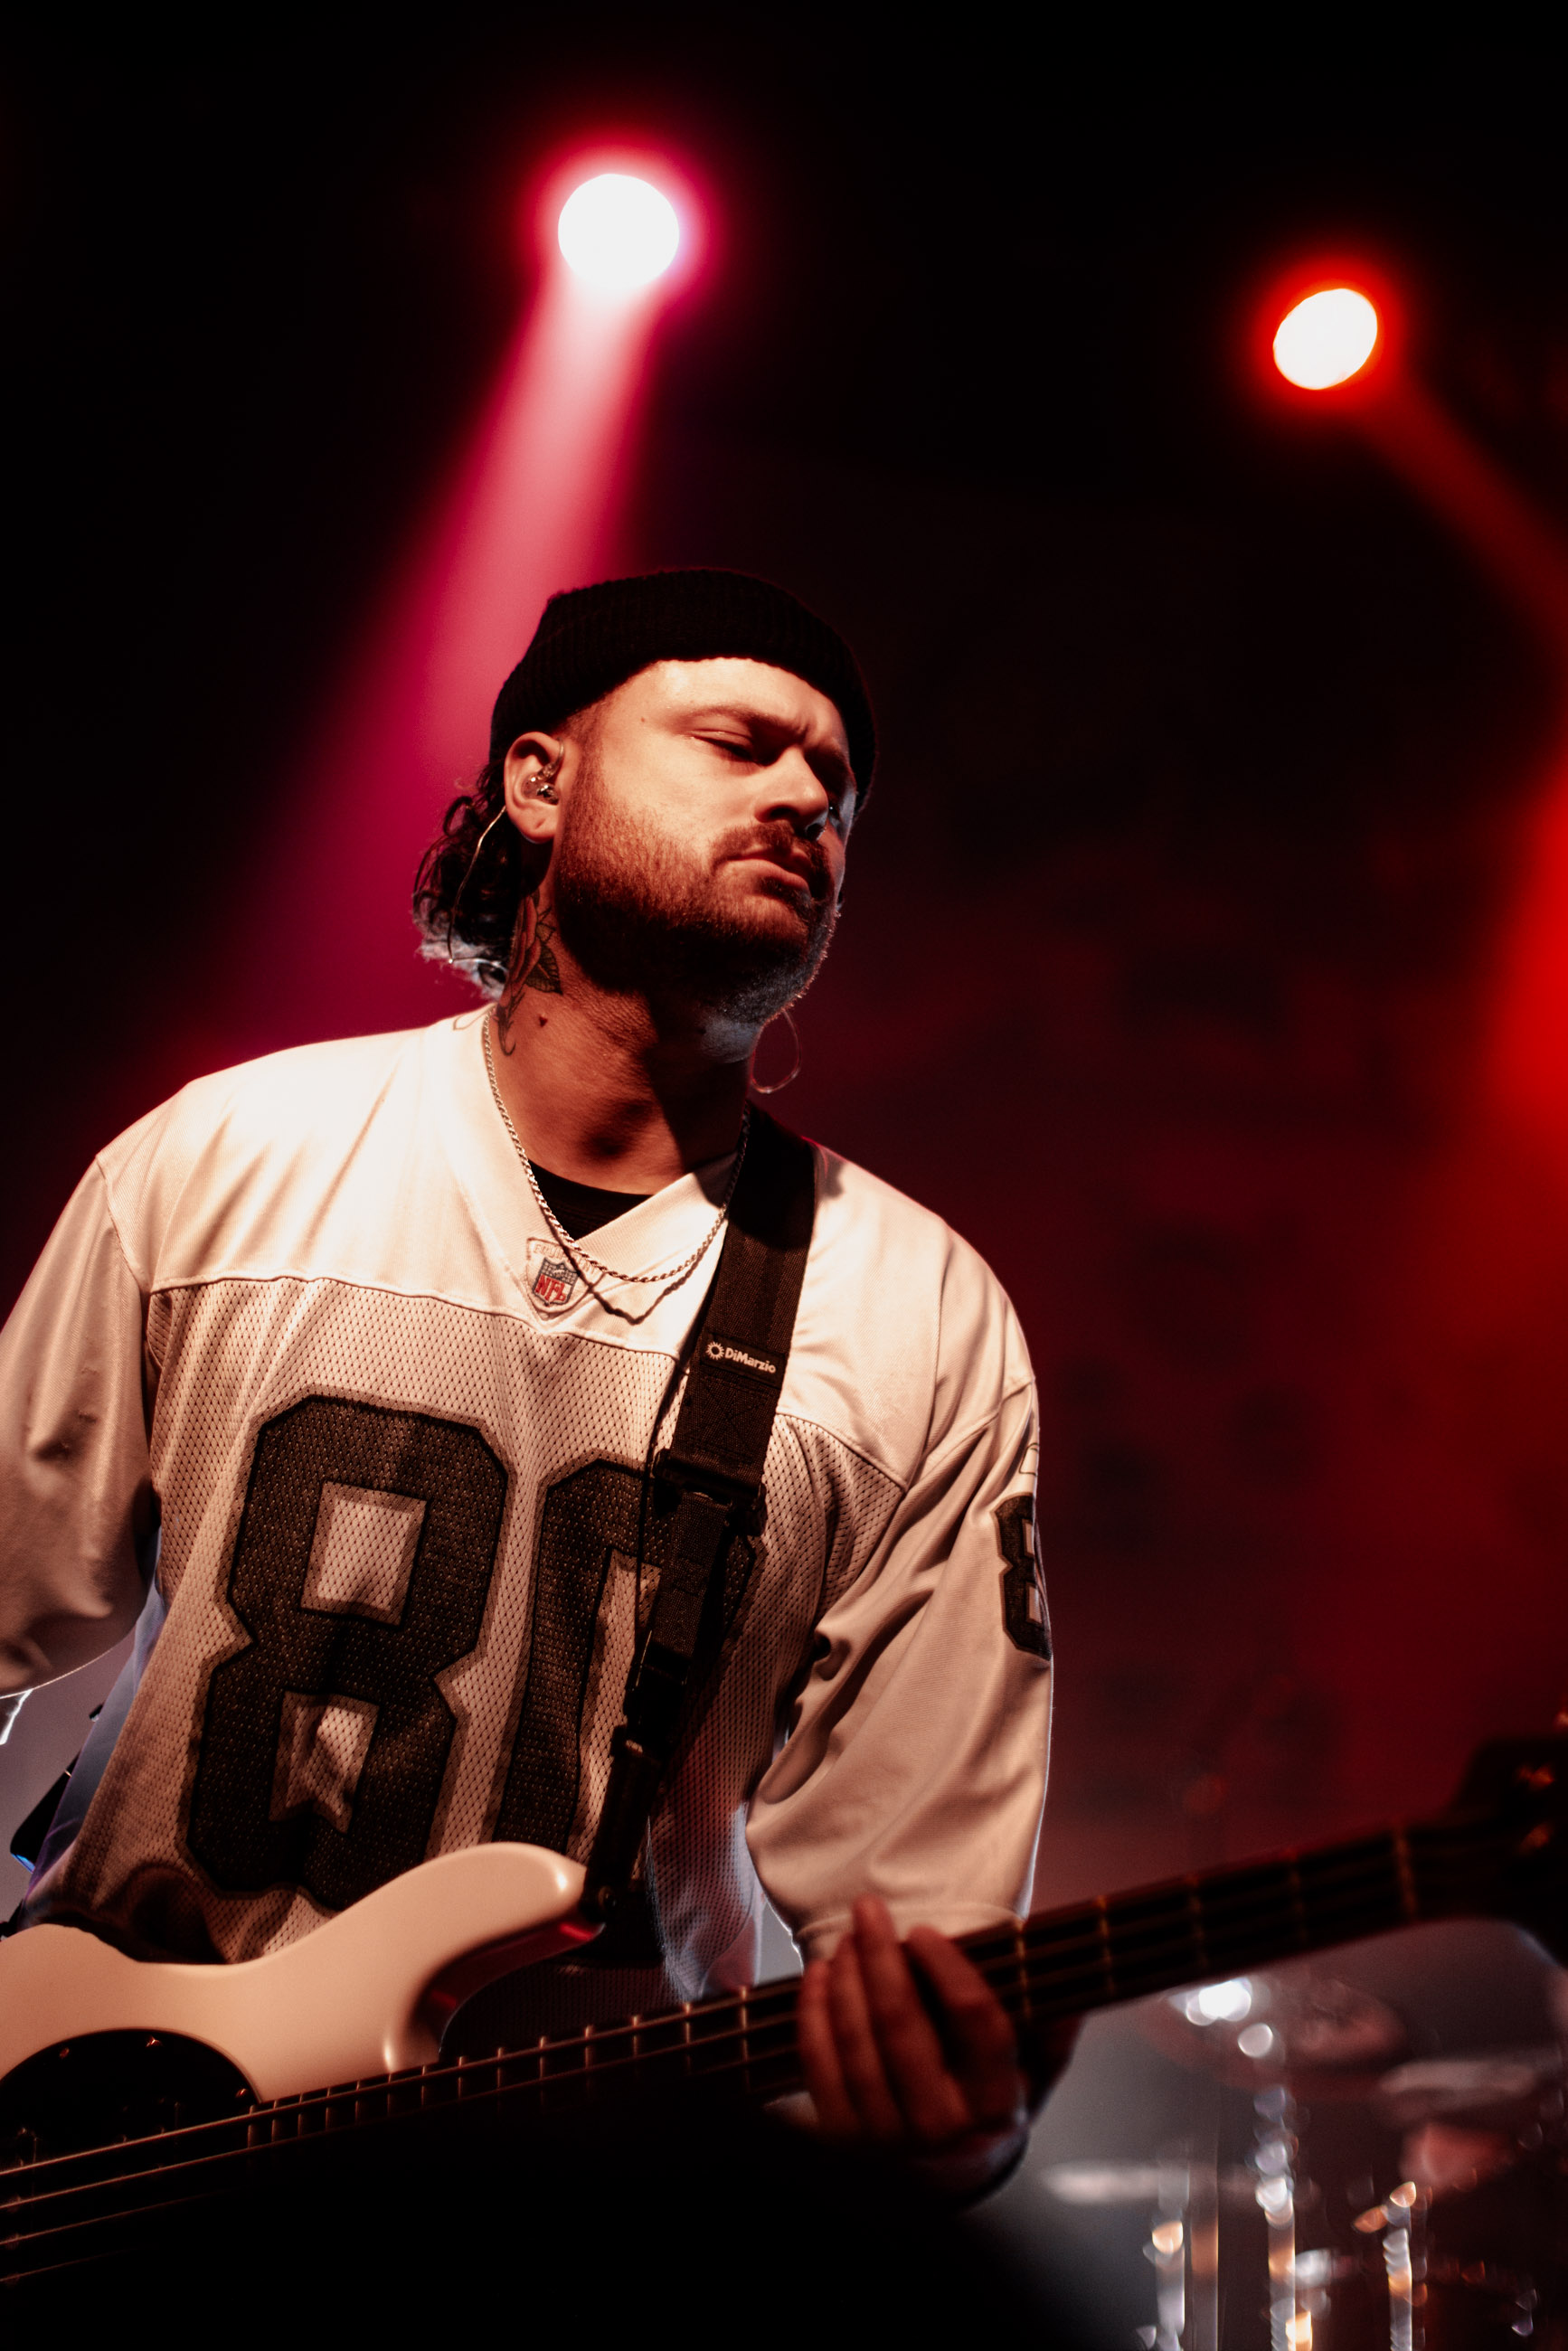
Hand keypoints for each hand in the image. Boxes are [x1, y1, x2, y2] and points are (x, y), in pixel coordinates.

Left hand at [796, 1895, 1030, 2187]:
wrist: (945, 2176)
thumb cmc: (989, 2105)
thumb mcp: (1033, 2076)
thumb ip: (1051, 2033)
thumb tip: (1074, 1994)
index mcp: (996, 2106)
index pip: (976, 2022)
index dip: (949, 1968)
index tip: (926, 1931)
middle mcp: (943, 2129)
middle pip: (903, 2026)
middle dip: (881, 1957)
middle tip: (869, 1910)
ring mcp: (888, 2140)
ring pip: (857, 2044)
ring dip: (846, 1980)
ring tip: (848, 1940)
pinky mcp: (844, 2141)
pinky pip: (820, 2067)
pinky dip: (814, 2014)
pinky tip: (819, 1976)